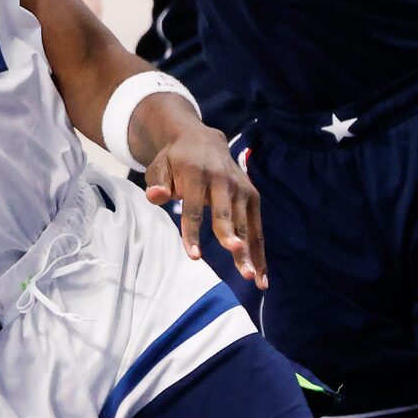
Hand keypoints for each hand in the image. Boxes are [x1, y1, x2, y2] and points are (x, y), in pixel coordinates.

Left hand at [142, 114, 266, 289]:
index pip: (193, 208)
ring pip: (245, 225)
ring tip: (252, 278)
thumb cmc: (175, 161)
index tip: (194, 256)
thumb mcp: (159, 167)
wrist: (203, 139)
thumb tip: (155, 196)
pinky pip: (256, 227)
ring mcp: (241, 187)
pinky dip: (260, 251)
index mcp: (196, 173)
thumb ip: (156, 184)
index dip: (192, 232)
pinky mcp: (252, 195)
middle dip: (232, 239)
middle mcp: (223, 180)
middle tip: (239, 261)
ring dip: (250, 252)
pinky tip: (262, 277)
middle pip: (226, 216)